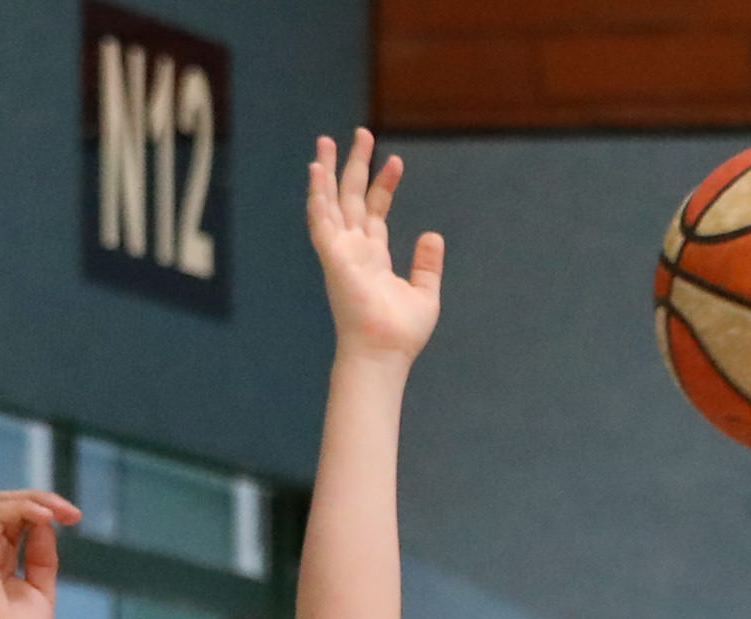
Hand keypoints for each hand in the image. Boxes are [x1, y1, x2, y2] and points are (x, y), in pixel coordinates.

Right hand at [0, 487, 75, 618]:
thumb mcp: (42, 590)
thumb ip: (42, 558)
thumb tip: (47, 526)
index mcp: (0, 559)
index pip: (20, 519)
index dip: (47, 511)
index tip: (75, 517)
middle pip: (11, 505)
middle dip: (44, 501)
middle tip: (72, 513)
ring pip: (1, 502)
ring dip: (36, 500)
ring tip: (61, 511)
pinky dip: (23, 508)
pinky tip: (45, 517)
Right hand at [305, 129, 441, 361]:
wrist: (385, 354)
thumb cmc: (401, 333)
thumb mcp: (424, 293)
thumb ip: (426, 264)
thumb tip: (433, 235)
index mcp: (373, 257)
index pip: (376, 211)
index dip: (384, 185)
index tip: (396, 161)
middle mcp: (353, 250)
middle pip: (351, 198)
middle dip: (355, 165)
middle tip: (360, 133)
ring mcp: (341, 251)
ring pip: (331, 202)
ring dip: (328, 171)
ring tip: (327, 140)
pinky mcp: (332, 257)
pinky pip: (321, 219)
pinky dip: (318, 194)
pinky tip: (317, 169)